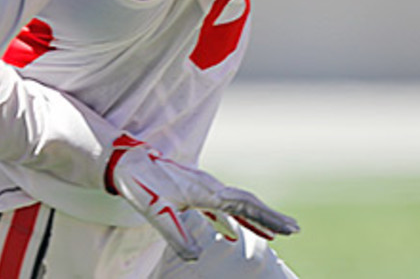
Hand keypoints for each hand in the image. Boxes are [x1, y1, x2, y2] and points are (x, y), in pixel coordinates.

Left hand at [105, 140, 298, 260]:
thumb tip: (196, 259)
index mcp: (205, 190)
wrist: (125, 161)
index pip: (244, 204)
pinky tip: (232, 230)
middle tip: (294, 229)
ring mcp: (201, 186)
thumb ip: (177, 236)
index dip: (267, 217)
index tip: (289, 227)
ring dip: (254, 216)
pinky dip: (231, 217)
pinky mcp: (190, 189)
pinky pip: (218, 205)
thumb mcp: (157, 213)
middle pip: (246, 201)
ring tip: (273, 231)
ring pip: (234, 202)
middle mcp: (208, 185)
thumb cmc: (141, 184)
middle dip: (270, 216)